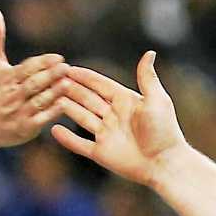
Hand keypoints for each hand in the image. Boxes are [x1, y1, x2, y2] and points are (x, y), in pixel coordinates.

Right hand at [0, 9, 66, 149]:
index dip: (43, 63)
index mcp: (6, 78)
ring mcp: (19, 113)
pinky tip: (66, 103)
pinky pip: (42, 119)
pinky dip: (53, 111)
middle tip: (66, 67)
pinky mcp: (25, 128)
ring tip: (68, 83)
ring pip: (40, 101)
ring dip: (54, 92)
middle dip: (50, 76)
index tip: (58, 57)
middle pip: (34, 84)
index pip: (27, 69)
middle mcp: (12, 96)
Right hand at [51, 51, 188, 187]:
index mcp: (125, 101)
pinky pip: (80, 144)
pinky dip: (67, 138)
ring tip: (50, 98)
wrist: (165, 163)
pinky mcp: (101, 153)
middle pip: (87, 99)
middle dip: (71, 89)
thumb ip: (147, 77)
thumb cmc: (164, 131)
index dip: (84, 77)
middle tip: (53, 80)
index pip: (100, 85)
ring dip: (67, 108)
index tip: (68, 67)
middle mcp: (114, 116)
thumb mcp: (156, 100)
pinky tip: (53, 129)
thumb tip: (149, 52)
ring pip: (81, 117)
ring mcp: (106, 134)